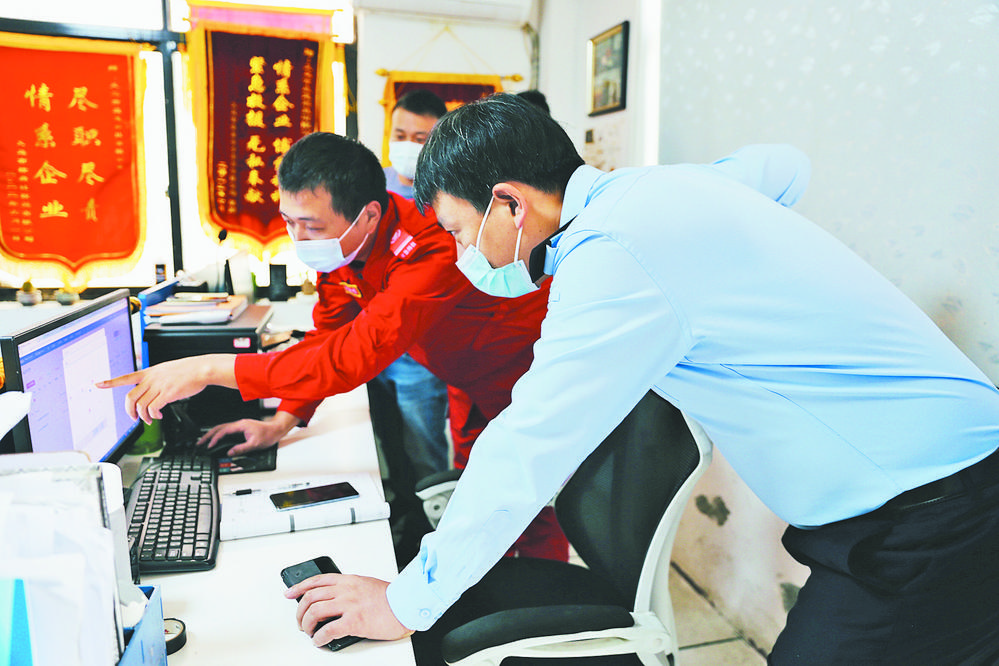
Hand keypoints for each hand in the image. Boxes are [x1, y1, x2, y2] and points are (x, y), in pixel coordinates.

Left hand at [96, 354, 236, 423]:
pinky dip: (154, 415)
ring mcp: (158, 386)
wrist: (202, 369)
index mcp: (149, 372)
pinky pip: (153, 408)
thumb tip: (152, 394)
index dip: (110, 382)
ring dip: (144, 416)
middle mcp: (151, 379)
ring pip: (141, 406)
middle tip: (134, 417)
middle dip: (129, 411)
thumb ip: (157, 380)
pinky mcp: (167, 394)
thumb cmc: (188, 371)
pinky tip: (159, 415)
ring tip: (150, 419)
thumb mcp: (167, 370)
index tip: (97, 384)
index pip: (125, 377)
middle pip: (130, 397)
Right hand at [197, 414, 296, 455]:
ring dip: (212, 434)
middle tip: (199, 443)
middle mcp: (238, 424)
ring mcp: (239, 425)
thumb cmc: (268, 435)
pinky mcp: (240, 428)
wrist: (276, 430)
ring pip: (221, 428)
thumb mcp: (255, 444)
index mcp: (240, 425)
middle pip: (219, 428)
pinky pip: (226, 430)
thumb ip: (241, 448)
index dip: (215, 439)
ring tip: (204, 441)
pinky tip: (215, 439)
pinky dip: (218, 434)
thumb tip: (230, 452)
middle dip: (208, 435)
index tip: (209, 446)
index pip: (223, 431)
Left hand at [284, 574, 412, 643]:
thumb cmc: (390, 598)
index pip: (317, 580)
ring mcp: (349, 605)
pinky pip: (328, 630)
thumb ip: (349, 589)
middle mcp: (346, 590)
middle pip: (311, 597)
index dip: (299, 587)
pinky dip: (318, 637)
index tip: (289, 593)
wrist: (406, 605)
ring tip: (309, 632)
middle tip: (300, 621)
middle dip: (300, 611)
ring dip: (307, 624)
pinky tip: (318, 641)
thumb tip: (334, 600)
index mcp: (349, 580)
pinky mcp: (354, 621)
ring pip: (315, 612)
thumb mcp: (366, 584)